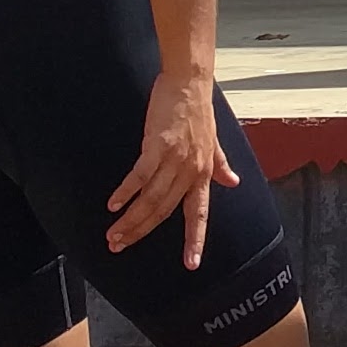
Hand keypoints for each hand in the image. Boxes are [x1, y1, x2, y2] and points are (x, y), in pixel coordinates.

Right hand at [105, 65, 235, 266]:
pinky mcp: (157, 145)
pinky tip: (112, 204)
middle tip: (121, 248)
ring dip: (130, 219)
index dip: (195, 239)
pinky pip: (140, 175)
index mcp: (203, 173)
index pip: (198, 214)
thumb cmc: (199, 111)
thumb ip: (220, 165)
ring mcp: (174, 159)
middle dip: (142, 232)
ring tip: (112, 235)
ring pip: (150, 199)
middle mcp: (190, 171)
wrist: (190, 82)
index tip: (191, 263)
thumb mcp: (214, 142)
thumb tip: (234, 182)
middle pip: (164, 211)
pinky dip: (126, 191)